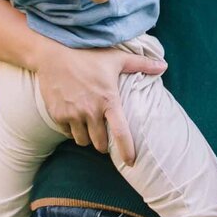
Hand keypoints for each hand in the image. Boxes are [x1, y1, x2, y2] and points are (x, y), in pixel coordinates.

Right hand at [32, 40, 164, 163]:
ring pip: (83, 141)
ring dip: (88, 138)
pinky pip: (68, 134)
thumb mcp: (116, 58)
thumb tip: (164, 66)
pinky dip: (72, 131)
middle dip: (104, 144)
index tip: (132, 162)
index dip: (127, 150)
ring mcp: (72, 114)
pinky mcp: (57, 115)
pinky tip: (75, 119)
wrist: (53, 54)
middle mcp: (90, 110)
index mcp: (108, 100)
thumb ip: (141, 64)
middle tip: (104, 135)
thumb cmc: (88, 55)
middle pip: (100, 144)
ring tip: (89, 127)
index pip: (121, 133)